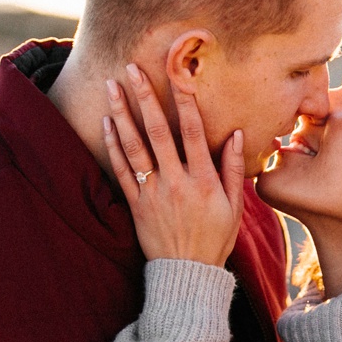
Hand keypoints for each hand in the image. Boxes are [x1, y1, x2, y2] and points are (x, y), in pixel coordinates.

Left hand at [103, 64, 244, 266]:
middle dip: (144, 97)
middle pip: (158, 132)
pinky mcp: (136, 204)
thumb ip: (233, 169)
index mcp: (204, 180)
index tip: (177, 73)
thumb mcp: (234, 206)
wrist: (187, 273)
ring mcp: (153, 193)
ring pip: (134, 146)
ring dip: (122, 114)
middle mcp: (177, 182)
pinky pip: (121, 170)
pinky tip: (106, 122)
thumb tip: (235, 133)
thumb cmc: (215, 239)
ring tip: (111, 86)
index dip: (184, 100)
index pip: (193, 132)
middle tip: (132, 68)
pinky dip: (112, 144)